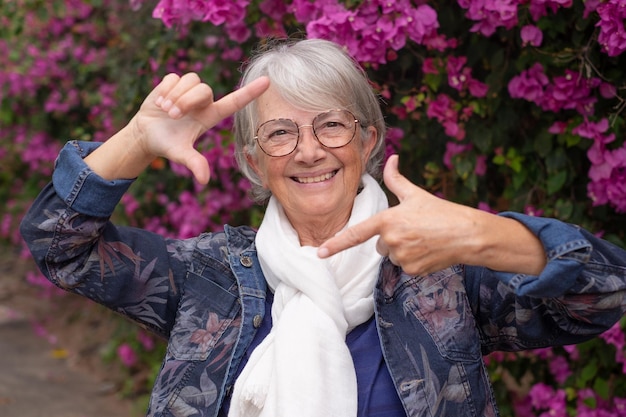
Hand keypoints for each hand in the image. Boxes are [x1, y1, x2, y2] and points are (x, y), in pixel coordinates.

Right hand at [130, 73, 269, 183]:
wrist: (145, 134)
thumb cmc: (167, 144)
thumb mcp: (180, 154)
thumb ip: (194, 163)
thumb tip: (204, 180)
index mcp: (210, 116)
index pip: (235, 102)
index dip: (250, 93)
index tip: (267, 82)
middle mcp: (203, 102)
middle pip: (205, 89)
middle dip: (186, 101)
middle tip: (173, 115)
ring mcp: (189, 91)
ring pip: (191, 81)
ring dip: (175, 96)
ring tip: (165, 109)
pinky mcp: (174, 83)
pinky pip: (174, 77)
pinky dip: (165, 90)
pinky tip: (160, 102)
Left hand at [318, 155, 480, 274]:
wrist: (468, 234)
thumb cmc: (441, 212)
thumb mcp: (415, 194)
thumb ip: (396, 179)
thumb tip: (391, 158)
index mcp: (387, 220)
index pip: (356, 234)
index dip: (336, 244)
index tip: (319, 253)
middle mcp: (391, 240)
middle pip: (378, 244)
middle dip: (392, 239)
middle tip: (414, 230)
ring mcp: (402, 257)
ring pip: (391, 256)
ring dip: (403, 250)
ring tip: (423, 240)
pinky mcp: (412, 270)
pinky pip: (404, 267)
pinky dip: (414, 260)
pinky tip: (428, 251)